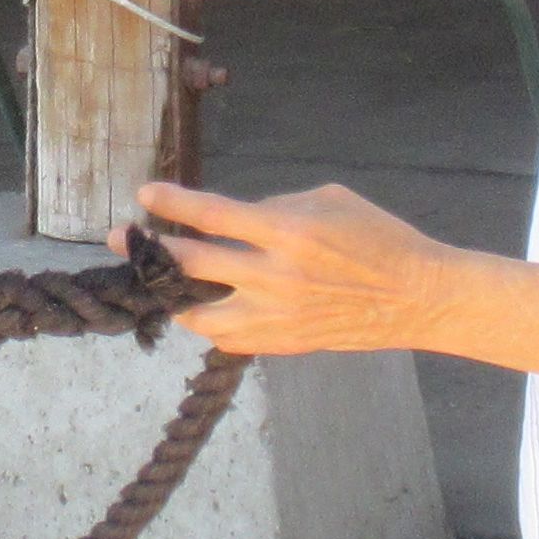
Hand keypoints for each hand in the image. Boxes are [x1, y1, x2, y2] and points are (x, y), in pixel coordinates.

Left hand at [129, 180, 468, 356]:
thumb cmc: (378, 238)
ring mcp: (276, 317)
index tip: (145, 194)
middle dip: (149, 250)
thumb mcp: (328, 200)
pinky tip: (202, 309)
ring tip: (159, 283)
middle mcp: (274, 277)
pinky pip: (227, 338)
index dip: (172, 203)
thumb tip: (235, 220)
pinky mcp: (283, 344)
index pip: (212, 215)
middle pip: (192, 264)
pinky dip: (210, 322)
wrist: (416, 297)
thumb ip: (274, 207)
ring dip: (173, 295)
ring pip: (199, 313)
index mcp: (287, 232)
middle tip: (122, 239)